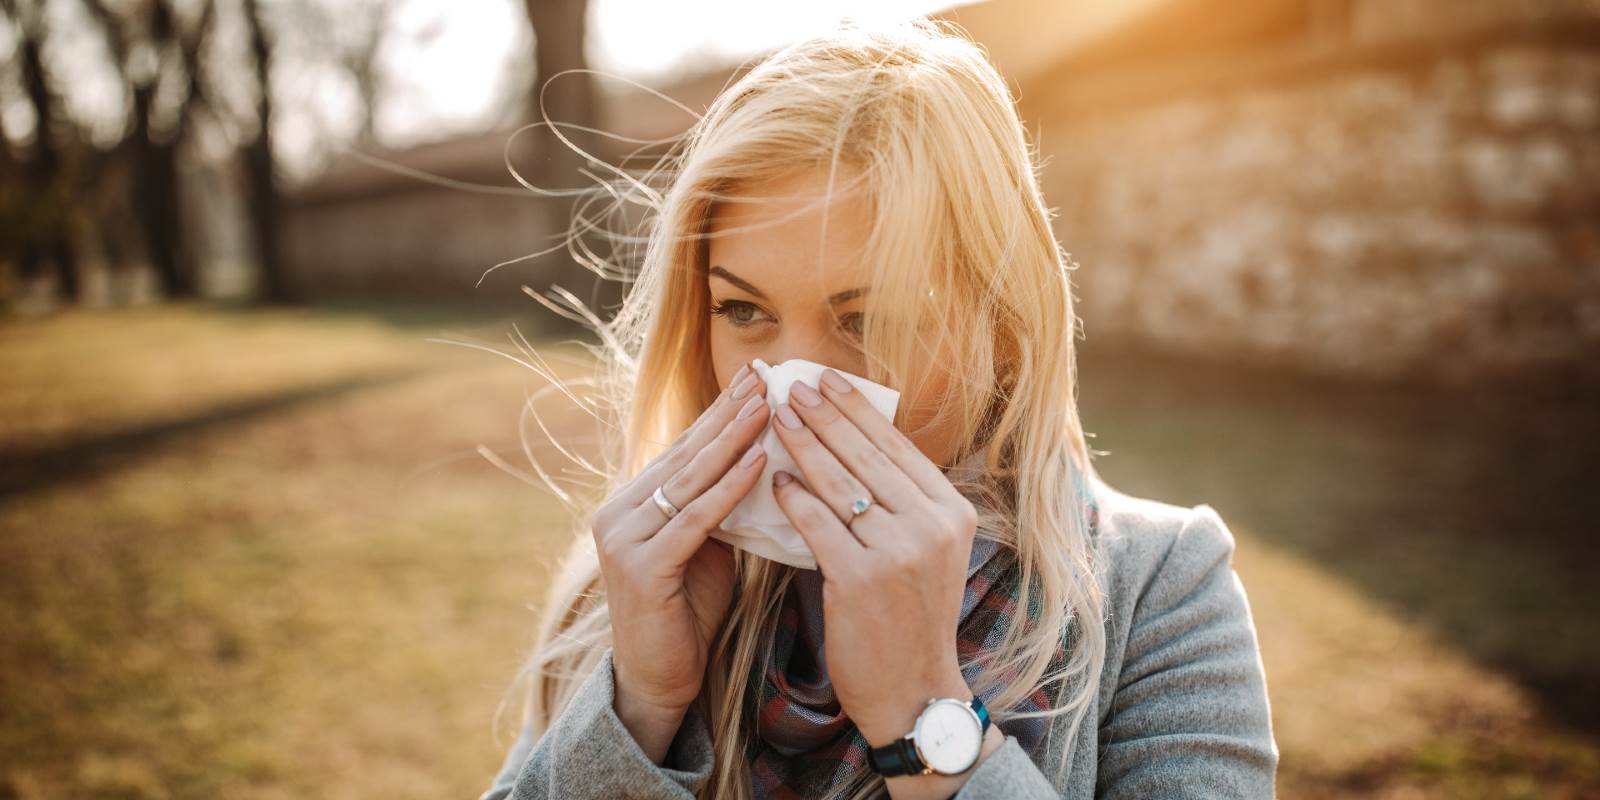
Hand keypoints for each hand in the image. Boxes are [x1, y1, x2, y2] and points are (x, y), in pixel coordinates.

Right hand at [590, 360, 769, 760]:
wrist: (659, 679)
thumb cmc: (688, 613)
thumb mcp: (705, 548)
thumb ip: (716, 507)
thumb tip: (760, 460)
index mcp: (632, 503)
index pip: (683, 448)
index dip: (719, 412)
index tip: (753, 377)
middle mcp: (619, 511)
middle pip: (685, 454)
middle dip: (728, 414)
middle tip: (763, 376)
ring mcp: (624, 538)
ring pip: (690, 479)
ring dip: (733, 440)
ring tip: (767, 406)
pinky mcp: (641, 566)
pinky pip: (695, 519)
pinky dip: (729, 490)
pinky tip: (759, 464)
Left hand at [767, 368, 980, 749]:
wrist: (913, 689)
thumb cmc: (910, 618)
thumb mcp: (927, 553)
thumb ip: (902, 503)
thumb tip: (855, 443)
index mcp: (952, 512)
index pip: (896, 447)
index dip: (857, 409)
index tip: (827, 379)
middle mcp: (931, 525)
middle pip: (866, 456)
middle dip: (824, 415)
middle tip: (792, 385)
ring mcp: (898, 551)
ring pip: (839, 483)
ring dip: (802, 444)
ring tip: (775, 417)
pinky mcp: (861, 577)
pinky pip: (817, 523)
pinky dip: (793, 497)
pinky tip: (775, 479)